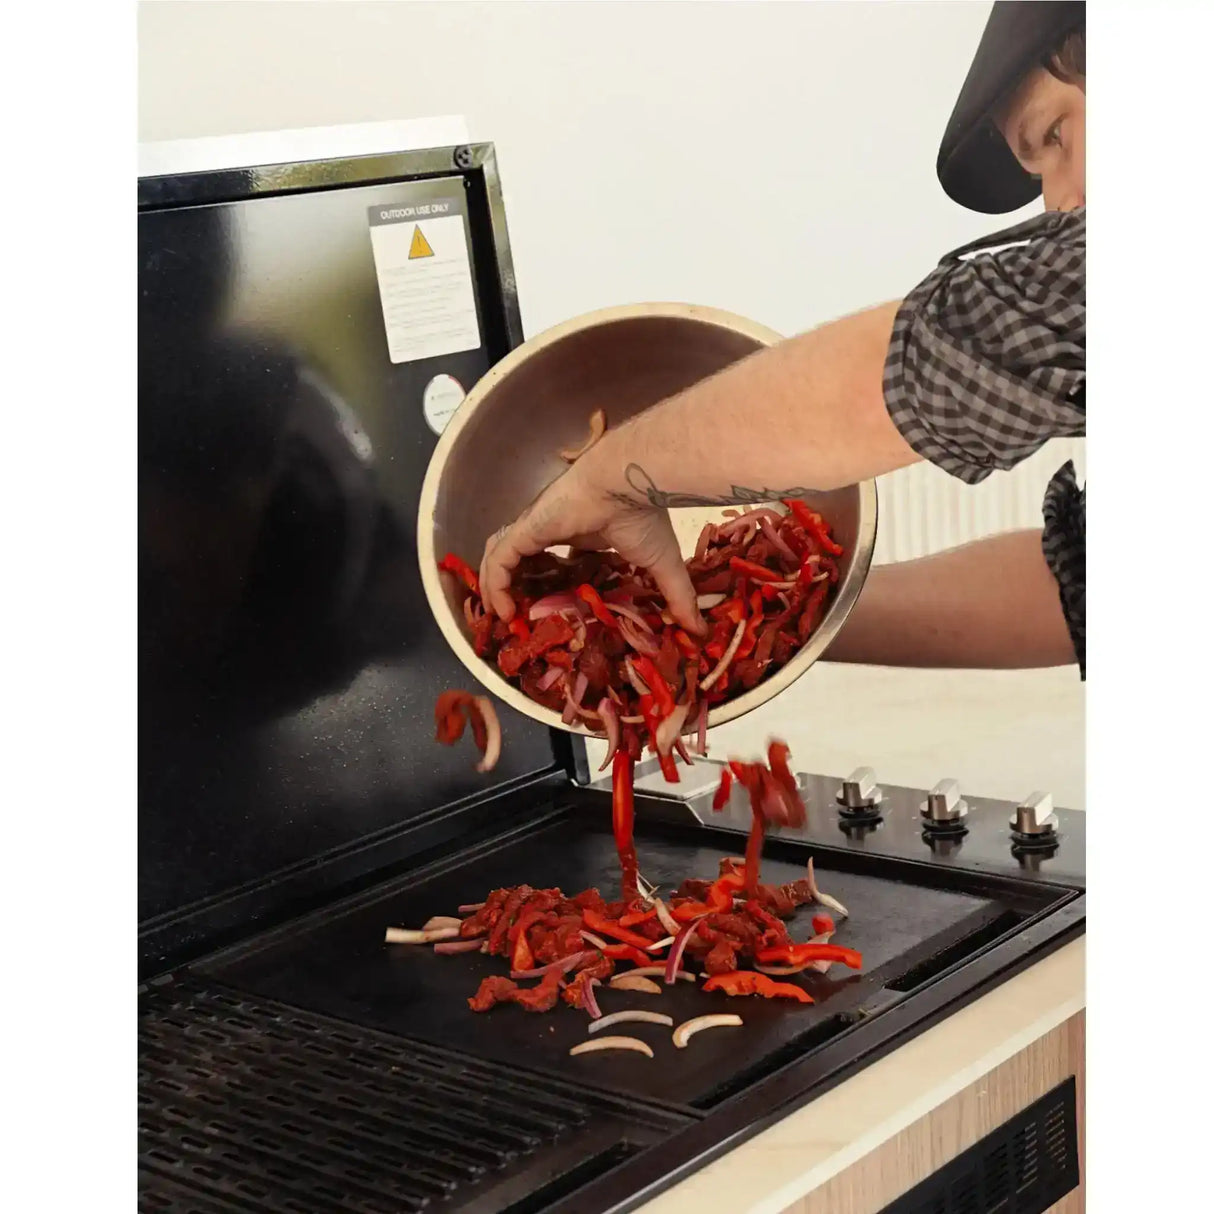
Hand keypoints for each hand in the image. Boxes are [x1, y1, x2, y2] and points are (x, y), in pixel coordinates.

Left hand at [478, 460, 705, 633]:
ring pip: (503, 558)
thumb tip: (698, 629)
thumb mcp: (661, 563)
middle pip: (524, 559)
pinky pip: (499, 560)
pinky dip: (495, 583)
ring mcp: (536, 528)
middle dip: (517, 586)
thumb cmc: (643, 515)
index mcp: (583, 533)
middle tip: (519, 616)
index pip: (558, 558)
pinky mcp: (526, 529)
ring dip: (497, 585)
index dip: (552, 582)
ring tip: (503, 614)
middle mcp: (554, 529)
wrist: (628, 481)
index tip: (555, 609)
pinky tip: (502, 608)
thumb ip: (676, 596)